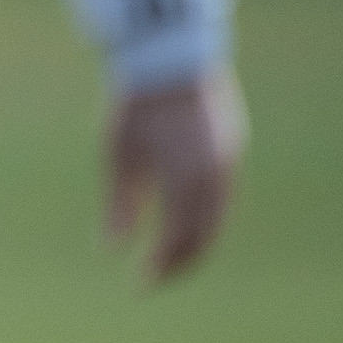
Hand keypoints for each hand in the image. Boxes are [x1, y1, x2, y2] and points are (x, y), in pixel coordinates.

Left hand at [103, 65, 244, 284]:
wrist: (171, 57)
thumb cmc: (135, 105)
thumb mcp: (119, 155)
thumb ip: (120, 204)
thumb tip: (110, 250)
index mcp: (186, 179)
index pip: (178, 240)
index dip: (160, 267)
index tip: (139, 285)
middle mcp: (216, 177)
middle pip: (204, 236)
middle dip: (180, 262)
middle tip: (154, 278)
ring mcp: (229, 163)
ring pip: (217, 220)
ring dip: (195, 242)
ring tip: (166, 257)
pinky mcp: (232, 150)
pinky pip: (223, 199)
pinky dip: (206, 219)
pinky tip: (184, 224)